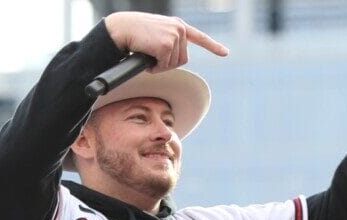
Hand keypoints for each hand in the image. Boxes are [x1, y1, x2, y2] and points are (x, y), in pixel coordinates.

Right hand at [104, 12, 227, 72]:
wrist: (121, 29)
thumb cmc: (134, 34)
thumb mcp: (156, 34)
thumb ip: (168, 42)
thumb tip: (174, 59)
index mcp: (178, 25)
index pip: (199, 37)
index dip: (213, 47)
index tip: (225, 53)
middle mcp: (179, 28)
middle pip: (182, 59)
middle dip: (167, 63)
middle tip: (152, 54)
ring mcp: (174, 36)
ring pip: (173, 64)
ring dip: (159, 65)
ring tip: (147, 52)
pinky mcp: (167, 45)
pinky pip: (164, 66)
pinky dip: (154, 67)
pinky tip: (146, 55)